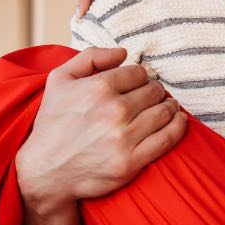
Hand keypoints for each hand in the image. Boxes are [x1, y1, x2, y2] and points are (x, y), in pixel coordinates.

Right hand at [15, 47, 187, 212]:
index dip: (140, 77)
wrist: (45, 171)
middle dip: (155, 91)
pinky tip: (178, 121)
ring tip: (167, 107)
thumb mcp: (59, 80)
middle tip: (152, 97)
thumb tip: (124, 53)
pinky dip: (178, 127)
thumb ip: (91, 57)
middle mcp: (113, 111)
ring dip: (170, 107)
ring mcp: (124, 138)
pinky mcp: (132, 162)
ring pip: (164, 112)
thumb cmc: (53, 123)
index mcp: (98, 88)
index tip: (137, 84)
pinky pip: (168, 138)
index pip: (138, 73)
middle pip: (153, 91)